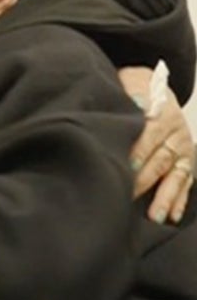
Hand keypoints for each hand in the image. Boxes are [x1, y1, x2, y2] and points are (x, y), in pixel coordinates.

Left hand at [118, 64, 193, 222]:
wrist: (157, 92)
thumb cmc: (136, 91)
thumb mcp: (130, 83)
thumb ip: (124, 93)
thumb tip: (113, 104)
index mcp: (163, 113)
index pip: (149, 134)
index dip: (137, 151)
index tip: (124, 168)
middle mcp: (177, 133)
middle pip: (161, 159)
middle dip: (144, 181)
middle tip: (126, 197)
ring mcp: (184, 150)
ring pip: (175, 176)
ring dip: (165, 197)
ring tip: (155, 216)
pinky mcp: (187, 163)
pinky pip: (185, 184)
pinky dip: (178, 200)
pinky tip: (170, 215)